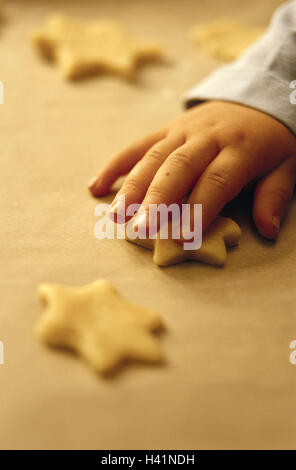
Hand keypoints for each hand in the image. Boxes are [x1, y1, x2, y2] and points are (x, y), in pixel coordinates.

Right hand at [89, 100, 295, 238]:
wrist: (258, 96)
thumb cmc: (272, 139)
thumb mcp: (287, 164)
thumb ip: (275, 196)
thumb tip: (267, 231)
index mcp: (239, 148)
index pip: (216, 181)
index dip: (198, 209)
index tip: (183, 237)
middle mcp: (207, 137)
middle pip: (178, 168)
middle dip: (157, 199)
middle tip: (139, 229)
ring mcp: (182, 130)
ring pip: (153, 156)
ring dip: (131, 186)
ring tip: (115, 215)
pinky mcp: (167, 127)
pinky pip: (138, 144)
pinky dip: (116, 164)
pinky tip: (96, 185)